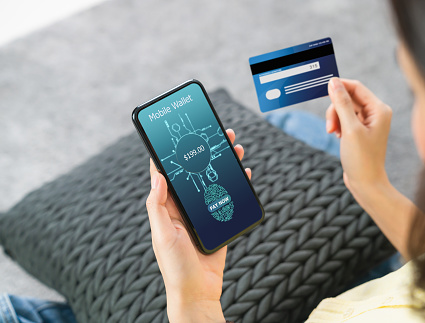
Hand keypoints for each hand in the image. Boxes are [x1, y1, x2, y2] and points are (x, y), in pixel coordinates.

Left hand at [146, 129, 250, 322]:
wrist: (197, 291)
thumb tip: (158, 175)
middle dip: (205, 152)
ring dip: (223, 164)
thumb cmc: (175, 266)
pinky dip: (236, 184)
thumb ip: (158, 206)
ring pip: (212, 181)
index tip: (178, 133)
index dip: (171, 152)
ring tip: (234, 148)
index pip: (166, 173)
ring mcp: (202, 213)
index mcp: (167, 207)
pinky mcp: (217, 221)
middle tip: (216, 133)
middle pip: (194, 172)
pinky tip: (244, 174)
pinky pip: (227, 198)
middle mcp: (183, 207)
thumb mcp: (163, 235)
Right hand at [326, 77, 392, 206]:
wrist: (366, 183)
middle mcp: (376, 113)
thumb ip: (341, 104)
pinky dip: (338, 125)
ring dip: (335, 118)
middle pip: (349, 98)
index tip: (323, 90)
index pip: (356, 87)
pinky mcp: (360, 130)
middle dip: (335, 109)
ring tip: (333, 133)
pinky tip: (337, 136)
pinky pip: (345, 119)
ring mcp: (369, 122)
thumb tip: (334, 83)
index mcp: (379, 109)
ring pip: (345, 109)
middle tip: (330, 126)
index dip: (339, 87)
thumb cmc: (362, 159)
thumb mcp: (350, 129)